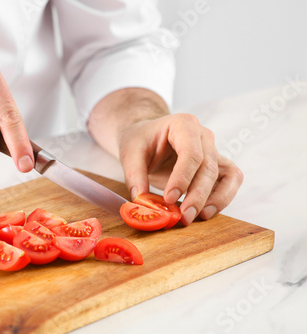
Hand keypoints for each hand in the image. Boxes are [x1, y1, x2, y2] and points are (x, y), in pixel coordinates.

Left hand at [119, 114, 243, 224]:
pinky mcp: (218, 165)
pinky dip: (223, 197)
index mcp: (183, 125)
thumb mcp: (130, 153)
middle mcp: (203, 135)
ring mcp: (213, 150)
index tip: (169, 198)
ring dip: (216, 199)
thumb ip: (134, 175)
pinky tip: (205, 211)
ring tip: (198, 216)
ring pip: (228, 174)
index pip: (191, 152)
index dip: (182, 178)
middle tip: (183, 216)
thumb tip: (141, 200)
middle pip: (208, 167)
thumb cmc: (141, 141)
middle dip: (197, 195)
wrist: (148, 137)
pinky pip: (231, 180)